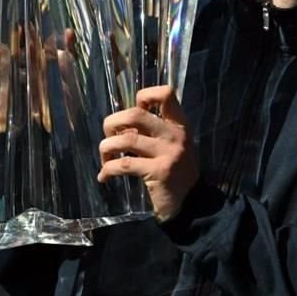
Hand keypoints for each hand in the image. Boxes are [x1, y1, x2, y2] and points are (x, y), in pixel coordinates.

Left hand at [98, 86, 198, 221]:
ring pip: (126, 140)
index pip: (166, 94)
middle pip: (136, 114)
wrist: (192, 202)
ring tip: (105, 157)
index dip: (144, 97)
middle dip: (113, 123)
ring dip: (107, 147)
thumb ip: (154, 131)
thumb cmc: (177, 170)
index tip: (135, 114)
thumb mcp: (173, 144)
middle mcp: (175, 134)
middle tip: (110, 136)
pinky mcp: (158, 172)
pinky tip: (104, 176)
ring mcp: (168, 153)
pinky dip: (108, 169)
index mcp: (180, 123)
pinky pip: (124, 165)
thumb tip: (122, 124)